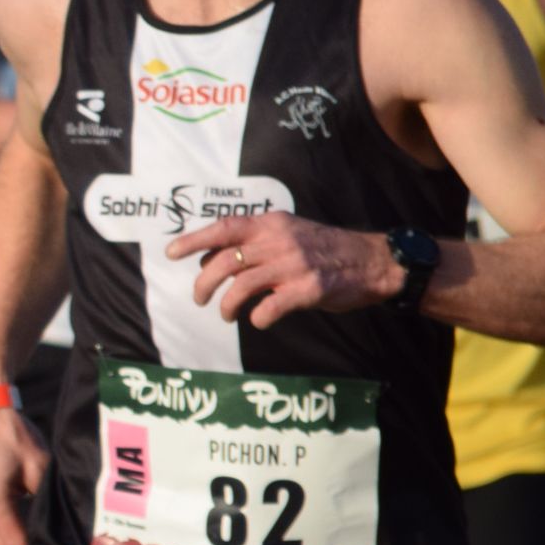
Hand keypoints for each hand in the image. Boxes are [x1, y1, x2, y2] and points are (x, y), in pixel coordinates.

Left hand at [164, 212, 396, 327]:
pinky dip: (258, 318)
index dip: (194, 240)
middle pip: (225, 262)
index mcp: (271, 224)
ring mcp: (294, 265)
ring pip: (241, 287)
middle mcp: (280, 241)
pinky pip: (270, 307)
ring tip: (225, 314)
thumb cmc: (324, 250)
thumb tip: (213, 261)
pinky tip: (259, 320)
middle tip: (200, 298)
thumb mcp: (289, 233)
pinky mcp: (309, 289)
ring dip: (226, 305)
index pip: (224, 227)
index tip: (171, 253)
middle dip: (204, 284)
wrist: (373, 261)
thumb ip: (255, 243)